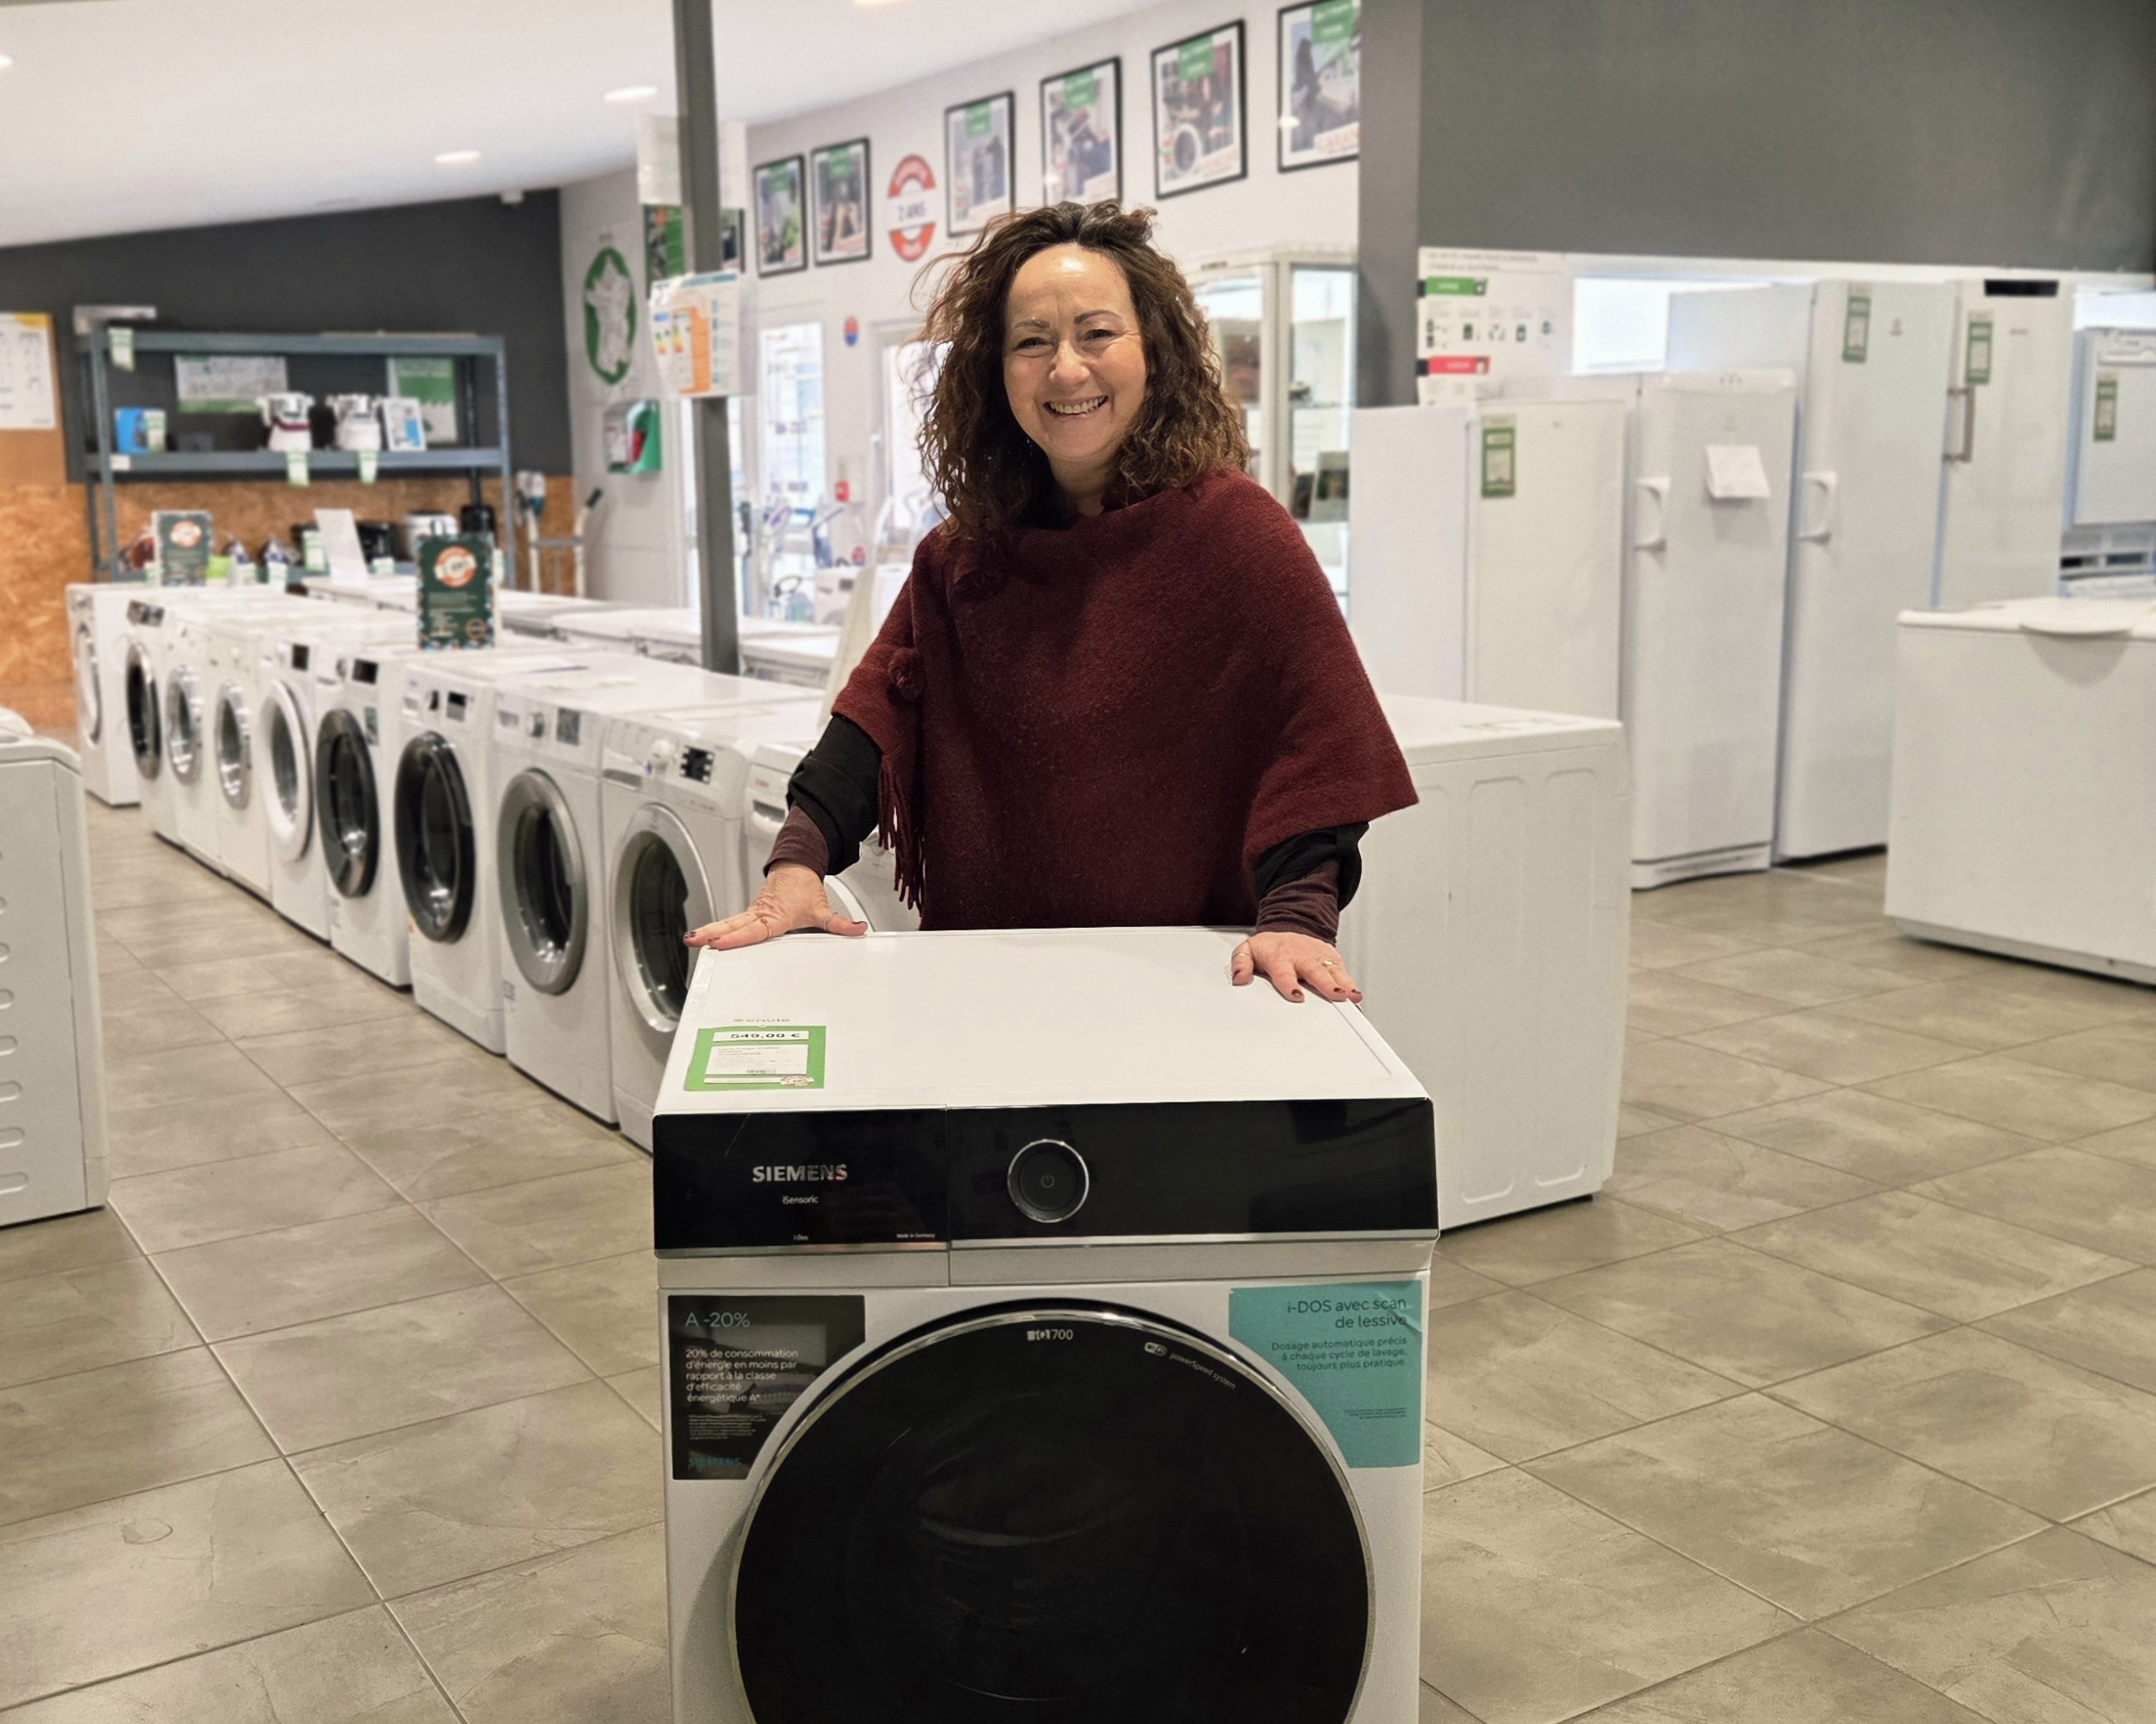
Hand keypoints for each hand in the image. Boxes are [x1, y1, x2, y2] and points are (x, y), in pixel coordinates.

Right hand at [685, 863, 867, 950]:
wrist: (796, 866)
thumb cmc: (804, 887)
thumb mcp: (823, 908)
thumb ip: (841, 923)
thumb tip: (859, 929)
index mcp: (775, 916)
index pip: (754, 930)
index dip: (737, 938)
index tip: (721, 943)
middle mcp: (760, 914)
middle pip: (733, 926)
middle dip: (713, 933)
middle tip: (695, 941)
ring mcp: (752, 913)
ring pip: (728, 923)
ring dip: (710, 931)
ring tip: (692, 940)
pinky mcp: (750, 914)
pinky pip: (732, 923)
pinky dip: (718, 930)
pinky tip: (705, 939)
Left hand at [1230, 932, 1361, 1004]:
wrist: (1289, 928)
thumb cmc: (1270, 947)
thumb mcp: (1248, 950)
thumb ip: (1240, 962)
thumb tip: (1239, 977)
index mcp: (1280, 957)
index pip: (1284, 972)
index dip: (1290, 984)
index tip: (1296, 995)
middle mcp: (1302, 957)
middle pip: (1315, 972)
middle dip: (1326, 984)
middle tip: (1335, 995)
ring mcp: (1319, 957)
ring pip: (1333, 971)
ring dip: (1344, 984)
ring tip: (1353, 997)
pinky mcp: (1331, 958)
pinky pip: (1342, 972)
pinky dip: (1351, 984)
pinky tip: (1357, 996)